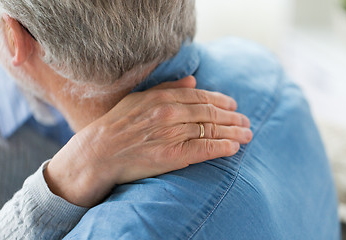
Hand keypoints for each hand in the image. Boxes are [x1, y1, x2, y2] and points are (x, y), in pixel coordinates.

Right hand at [44, 76, 252, 206]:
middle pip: (210, 113)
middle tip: (246, 121)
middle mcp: (170, 113)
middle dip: (233, 117)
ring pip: (211, 130)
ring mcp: (172, 134)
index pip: (201, 97)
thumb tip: (193, 80)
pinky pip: (203, 149)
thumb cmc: (117, 125)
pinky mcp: (172, 156)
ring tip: (247, 135)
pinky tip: (234, 148)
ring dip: (233, 132)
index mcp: (163, 97)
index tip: (234, 105)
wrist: (98, 152)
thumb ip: (167, 87)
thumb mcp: (138, 98)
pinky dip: (221, 148)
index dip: (221, 101)